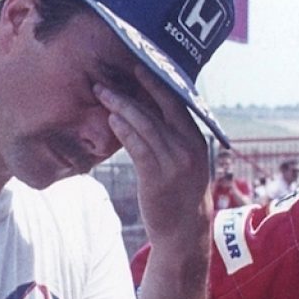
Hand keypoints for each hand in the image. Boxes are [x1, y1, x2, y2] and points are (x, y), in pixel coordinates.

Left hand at [97, 76, 208, 241]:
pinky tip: (112, 120)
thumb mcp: (185, 162)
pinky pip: (139, 147)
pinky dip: (124, 130)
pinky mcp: (157, 177)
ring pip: (145, 124)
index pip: (176, 101)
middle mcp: (188, 146)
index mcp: (196, 139)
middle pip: (159, 107)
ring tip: (102, 94)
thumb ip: (173, 137)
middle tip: (109, 76)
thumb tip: (149, 112)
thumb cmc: (180, 194)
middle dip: (134, 88)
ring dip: (121, 106)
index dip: (156, 82)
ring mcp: (174, 161)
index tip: (137, 66)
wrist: (185, 232)